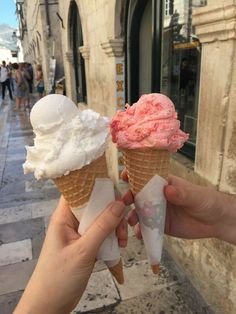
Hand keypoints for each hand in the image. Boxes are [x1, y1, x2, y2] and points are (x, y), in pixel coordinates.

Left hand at [14, 196, 125, 313]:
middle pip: (95, 205)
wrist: (50, 305)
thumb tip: (120, 203)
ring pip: (102, 219)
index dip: (96, 185)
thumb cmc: (59, 277)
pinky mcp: (86, 243)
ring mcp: (80, 233)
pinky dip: (112, 237)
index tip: (117, 188)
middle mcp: (72, 221)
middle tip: (123, 226)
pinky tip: (119, 246)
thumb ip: (102, 227)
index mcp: (64, 216)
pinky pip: (103, 233)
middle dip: (112, 212)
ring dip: (115, 227)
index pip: (78, 190)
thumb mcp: (83, 251)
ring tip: (122, 242)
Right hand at [123, 171, 235, 243]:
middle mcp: (157, 197)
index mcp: (164, 184)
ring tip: (131, 221)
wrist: (214, 221)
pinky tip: (138, 234)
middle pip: (138, 196)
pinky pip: (147, 228)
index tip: (125, 176)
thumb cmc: (205, 201)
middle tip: (124, 203)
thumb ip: (181, 193)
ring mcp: (157, 212)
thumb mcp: (194, 195)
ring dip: (132, 216)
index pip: (146, 178)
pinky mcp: (160, 226)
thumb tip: (168, 190)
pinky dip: (140, 231)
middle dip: (129, 198)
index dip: (134, 176)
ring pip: (140, 213)